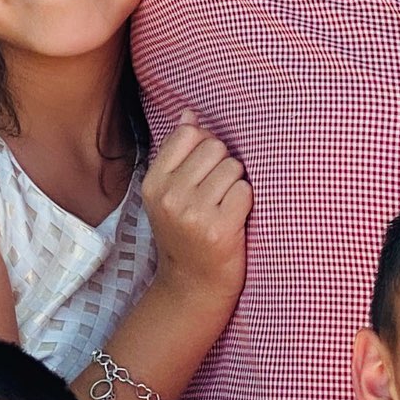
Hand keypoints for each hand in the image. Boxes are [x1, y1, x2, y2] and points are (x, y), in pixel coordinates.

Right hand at [142, 111, 252, 309]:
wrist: (192, 285)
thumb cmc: (186, 233)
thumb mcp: (168, 194)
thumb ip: (178, 153)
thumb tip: (189, 113)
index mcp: (153, 183)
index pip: (189, 133)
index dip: (205, 147)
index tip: (203, 172)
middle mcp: (170, 196)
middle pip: (215, 147)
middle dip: (223, 165)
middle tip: (216, 194)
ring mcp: (193, 213)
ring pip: (233, 167)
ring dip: (236, 184)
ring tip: (224, 207)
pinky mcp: (219, 229)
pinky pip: (246, 191)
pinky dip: (246, 203)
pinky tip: (234, 220)